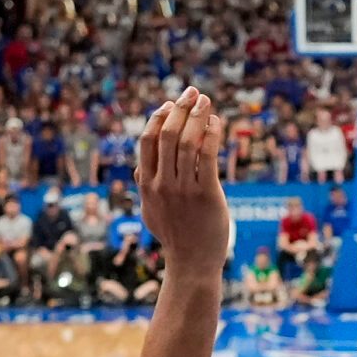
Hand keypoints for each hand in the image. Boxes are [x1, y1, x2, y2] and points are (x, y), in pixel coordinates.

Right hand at [137, 88, 229, 270]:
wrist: (192, 264)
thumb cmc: (175, 236)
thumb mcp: (152, 211)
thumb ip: (146, 188)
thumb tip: (139, 168)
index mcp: (146, 185)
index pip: (147, 142)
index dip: (158, 118)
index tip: (170, 104)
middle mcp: (162, 184)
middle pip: (167, 135)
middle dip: (179, 109)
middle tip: (192, 93)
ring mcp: (183, 190)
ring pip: (187, 142)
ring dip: (197, 116)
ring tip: (206, 101)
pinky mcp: (206, 195)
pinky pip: (208, 156)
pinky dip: (212, 134)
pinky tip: (217, 122)